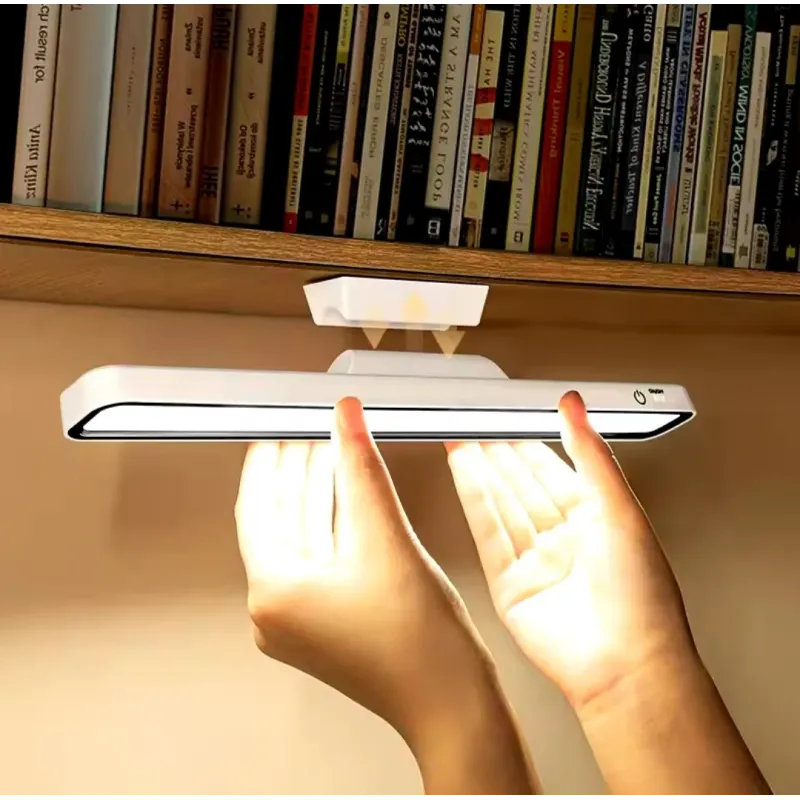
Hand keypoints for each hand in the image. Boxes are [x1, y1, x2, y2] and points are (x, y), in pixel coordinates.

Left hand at [234, 397, 494, 744]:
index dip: (270, 458)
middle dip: (296, 472)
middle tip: (308, 432)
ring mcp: (299, 622)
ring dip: (315, 495)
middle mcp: (277, 611)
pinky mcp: (323, 624)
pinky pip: (316, 562)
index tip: (277, 428)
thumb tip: (345, 420)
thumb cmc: (421, 648)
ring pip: (299, 540)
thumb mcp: (387, 538)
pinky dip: (329, 526)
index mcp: (276, 593)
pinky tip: (346, 500)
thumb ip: (361, 468)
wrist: (450, 703)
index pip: (259, 505)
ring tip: (328, 455)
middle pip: (278, 521)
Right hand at [445, 391, 694, 711]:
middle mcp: (563, 540)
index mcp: (595, 520)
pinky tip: (462, 472)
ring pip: (501, 504)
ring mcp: (534, 562)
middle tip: (472, 423)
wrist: (626, 665)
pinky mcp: (509, 584)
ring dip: (480, 470)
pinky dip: (473, 500)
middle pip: (521, 485)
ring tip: (458, 439)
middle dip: (497, 453)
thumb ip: (590, 454)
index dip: (528, 443)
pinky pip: (487, 533)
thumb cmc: (641, 596)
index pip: (553, 470)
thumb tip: (575, 407)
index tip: (508, 417)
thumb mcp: (618, 508)